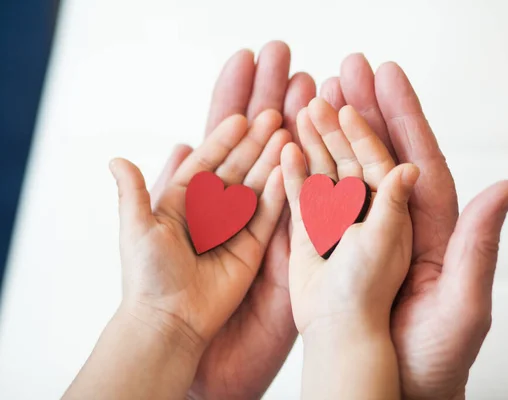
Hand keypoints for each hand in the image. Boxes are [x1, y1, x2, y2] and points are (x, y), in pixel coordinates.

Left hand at [111, 109, 287, 369]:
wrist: (169, 320)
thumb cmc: (148, 275)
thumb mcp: (136, 228)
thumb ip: (132, 192)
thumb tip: (116, 158)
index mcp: (181, 203)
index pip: (205, 164)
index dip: (221, 141)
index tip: (239, 118)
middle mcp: (210, 212)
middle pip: (235, 170)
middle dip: (253, 144)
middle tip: (273, 116)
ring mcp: (233, 229)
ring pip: (255, 188)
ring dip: (269, 162)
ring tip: (285, 136)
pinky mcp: (252, 248)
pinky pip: (268, 217)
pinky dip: (278, 194)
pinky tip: (287, 170)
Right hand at [319, 54, 507, 399]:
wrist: (395, 388)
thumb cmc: (437, 358)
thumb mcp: (466, 303)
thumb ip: (480, 244)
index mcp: (431, 229)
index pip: (417, 159)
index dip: (402, 116)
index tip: (384, 75)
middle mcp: (393, 225)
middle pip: (376, 156)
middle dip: (360, 110)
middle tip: (343, 70)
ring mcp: (358, 236)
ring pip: (341, 174)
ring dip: (325, 135)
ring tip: (309, 97)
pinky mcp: (328, 253)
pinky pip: (313, 207)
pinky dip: (298, 176)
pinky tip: (285, 148)